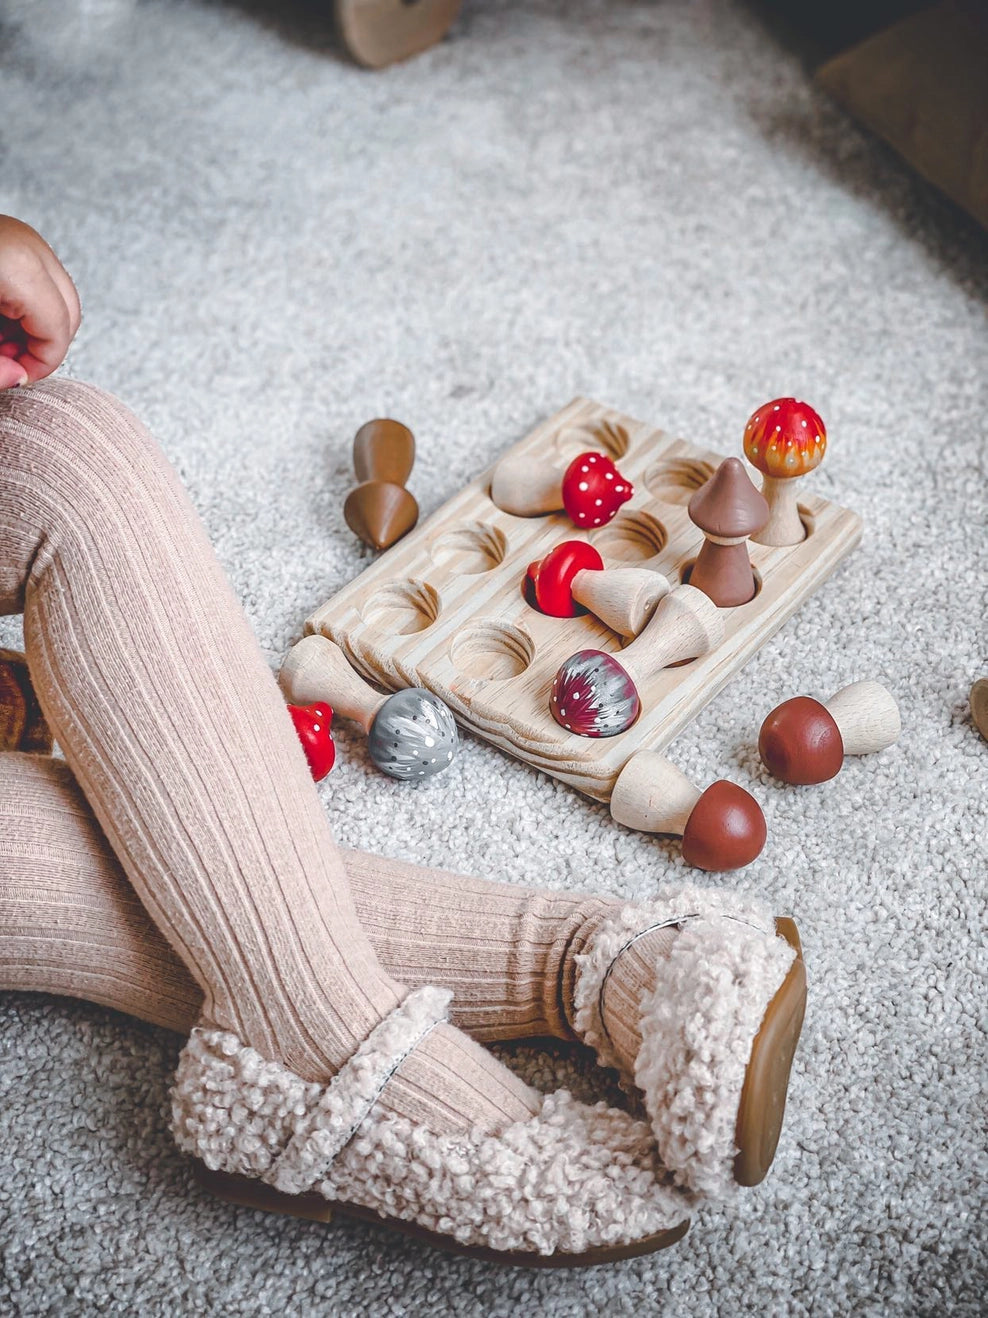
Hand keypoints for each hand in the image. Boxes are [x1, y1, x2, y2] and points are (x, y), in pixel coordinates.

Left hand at [0, 216, 80, 389]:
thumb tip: (18, 379)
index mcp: (20, 265)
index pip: (59, 329)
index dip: (42, 364)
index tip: (17, 376)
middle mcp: (31, 246)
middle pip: (69, 313)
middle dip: (45, 346)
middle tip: (9, 360)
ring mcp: (27, 238)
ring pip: (61, 298)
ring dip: (37, 328)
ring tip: (1, 339)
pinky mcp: (18, 237)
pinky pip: (44, 281)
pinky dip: (28, 306)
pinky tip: (1, 316)